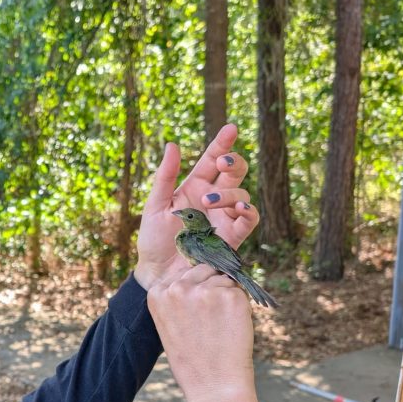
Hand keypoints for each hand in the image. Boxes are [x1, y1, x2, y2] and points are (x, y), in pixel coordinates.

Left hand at [133, 124, 259, 289]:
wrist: (157, 274)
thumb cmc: (153, 240)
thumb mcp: (154, 205)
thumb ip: (165, 177)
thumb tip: (172, 145)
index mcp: (194, 188)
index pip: (212, 160)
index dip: (223, 143)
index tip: (231, 128)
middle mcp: (212, 200)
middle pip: (234, 173)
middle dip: (233, 162)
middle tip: (222, 162)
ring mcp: (223, 218)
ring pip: (242, 195)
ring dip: (230, 194)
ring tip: (209, 202)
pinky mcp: (231, 238)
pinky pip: (249, 220)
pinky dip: (248, 212)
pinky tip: (238, 209)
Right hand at [145, 263, 259, 401]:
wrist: (213, 385)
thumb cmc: (192, 359)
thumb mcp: (169, 325)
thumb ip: (177, 298)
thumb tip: (198, 275)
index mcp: (157, 294)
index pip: (182, 274)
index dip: (194, 290)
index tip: (196, 312)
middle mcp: (178, 288)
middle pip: (203, 270)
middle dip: (211, 287)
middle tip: (212, 319)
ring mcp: (205, 290)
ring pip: (223, 278)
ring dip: (227, 296)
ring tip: (221, 325)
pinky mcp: (230, 296)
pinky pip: (240, 290)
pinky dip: (241, 306)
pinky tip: (232, 326)